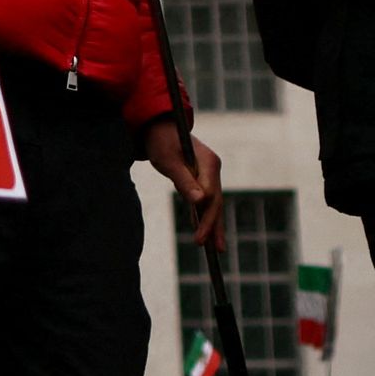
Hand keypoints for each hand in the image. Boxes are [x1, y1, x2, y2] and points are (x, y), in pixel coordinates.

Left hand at [143, 116, 224, 247]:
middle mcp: (213, 168)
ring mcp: (209, 173)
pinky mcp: (202, 178)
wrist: (158, 126)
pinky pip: (206, 200)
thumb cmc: (161, 142)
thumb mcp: (168, 161)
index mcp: (209, 162)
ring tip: (216, 249)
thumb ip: (183, 180)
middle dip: (213, 226)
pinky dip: (207, 216)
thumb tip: (200, 201)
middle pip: (216, 202)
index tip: (200, 237)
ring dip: (214, 225)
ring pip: (214, 203)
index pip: (211, 196)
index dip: (208, 218)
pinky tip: (206, 233)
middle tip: (212, 249)